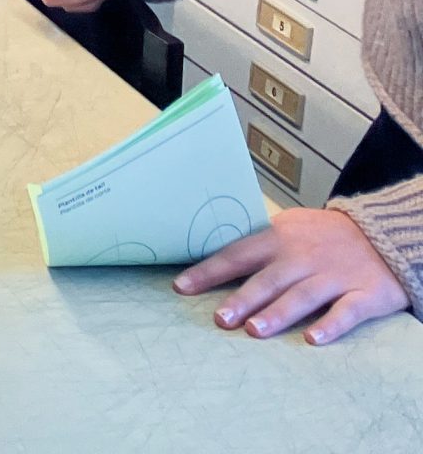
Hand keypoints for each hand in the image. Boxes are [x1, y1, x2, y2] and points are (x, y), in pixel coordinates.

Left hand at [176, 207, 410, 344]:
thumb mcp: (290, 227)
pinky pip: (347, 311)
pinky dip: (331, 325)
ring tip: (254, 330)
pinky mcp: (365, 294)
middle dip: (242, 299)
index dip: (209, 271)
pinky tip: (313, 339)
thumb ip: (257, 243)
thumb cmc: (324, 235)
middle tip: (220, 319)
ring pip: (303, 296)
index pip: (237, 254)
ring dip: (278, 313)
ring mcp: (334, 276)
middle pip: (268, 279)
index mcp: (279, 239)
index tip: (181, 287)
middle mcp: (303, 257)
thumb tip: (210, 254)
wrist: (384, 234)